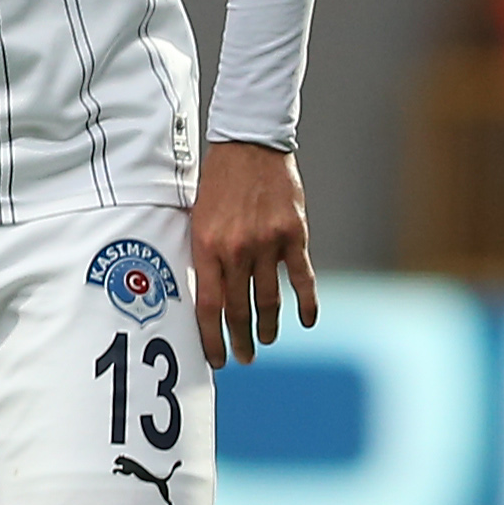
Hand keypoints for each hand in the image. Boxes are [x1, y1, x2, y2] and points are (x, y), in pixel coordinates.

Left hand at [191, 140, 317, 370]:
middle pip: (239, 310)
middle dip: (240, 340)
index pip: (209, 306)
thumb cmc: (218, 183)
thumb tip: (205, 300)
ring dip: (267, 327)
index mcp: (207, 247)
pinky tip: (305, 320)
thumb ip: (203, 256)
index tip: (217, 360)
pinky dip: (306, 304)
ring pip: (268, 300)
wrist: (248, 144)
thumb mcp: (197, 218)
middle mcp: (236, 249)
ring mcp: (266, 243)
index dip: (212, 339)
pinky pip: (301, 278)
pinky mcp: (293, 235)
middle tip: (244, 357)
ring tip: (266, 340)